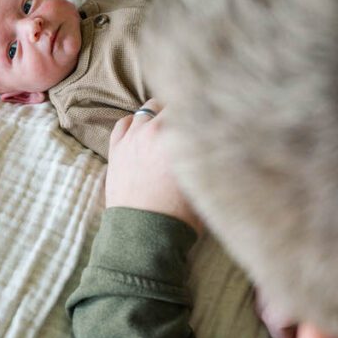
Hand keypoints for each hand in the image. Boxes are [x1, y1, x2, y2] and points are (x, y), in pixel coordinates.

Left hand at [106, 99, 200, 232]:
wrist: (144, 233)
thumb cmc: (180, 213)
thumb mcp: (205, 181)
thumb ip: (208, 153)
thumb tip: (221, 140)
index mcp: (179, 134)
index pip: (192, 105)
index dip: (200, 109)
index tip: (206, 115)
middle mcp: (155, 129)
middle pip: (169, 103)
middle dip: (178, 110)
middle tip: (186, 123)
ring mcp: (132, 137)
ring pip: (146, 110)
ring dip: (156, 116)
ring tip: (164, 129)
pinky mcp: (116, 148)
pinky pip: (124, 122)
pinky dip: (133, 124)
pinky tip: (141, 134)